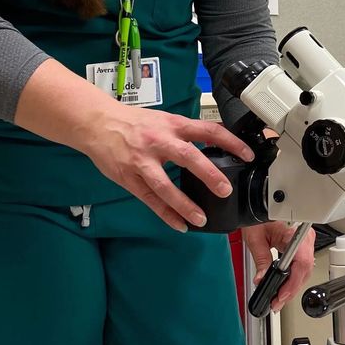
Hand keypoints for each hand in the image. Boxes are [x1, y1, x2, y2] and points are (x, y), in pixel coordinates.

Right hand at [80, 103, 253, 231]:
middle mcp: (159, 142)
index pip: (207, 130)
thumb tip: (215, 143)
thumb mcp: (165, 120)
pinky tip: (179, 225)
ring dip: (184, 204)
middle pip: (187, 157)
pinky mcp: (129, 178)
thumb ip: (186, 133)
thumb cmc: (135, 123)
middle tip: (224, 190)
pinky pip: (149, 200)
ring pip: (165, 186)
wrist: (98, 123)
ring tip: (200, 219)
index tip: (246, 154)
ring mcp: (143, 162)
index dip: (229, 141)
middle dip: (208, 174)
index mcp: (173, 125)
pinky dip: (165, 214)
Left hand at [243, 222, 316, 312]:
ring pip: (305, 272)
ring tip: (279, 299)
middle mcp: (304, 238)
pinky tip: (285, 289)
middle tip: (277, 302)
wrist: (260, 207)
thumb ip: (260, 260)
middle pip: (305, 271)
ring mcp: (305, 242)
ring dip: (293, 288)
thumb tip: (262, 280)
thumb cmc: (259, 217)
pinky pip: (302, 268)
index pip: (301, 263)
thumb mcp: (255, 239)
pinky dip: (294, 280)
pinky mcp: (302, 247)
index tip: (281, 295)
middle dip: (291, 290)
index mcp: (294, 233)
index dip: (292, 283)